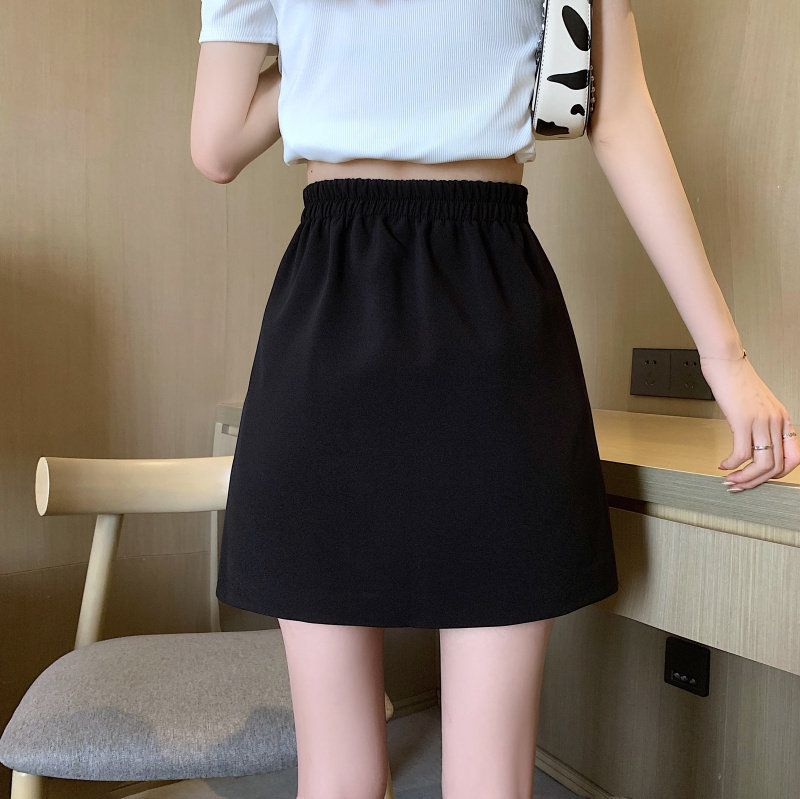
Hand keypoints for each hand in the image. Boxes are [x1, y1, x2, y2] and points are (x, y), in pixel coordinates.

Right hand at [699, 354, 799, 489]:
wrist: (726, 361)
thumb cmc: (736, 379)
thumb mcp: (756, 405)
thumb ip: (759, 423)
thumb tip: (751, 444)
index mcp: (782, 419)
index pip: (794, 458)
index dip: (777, 474)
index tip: (759, 478)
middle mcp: (776, 422)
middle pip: (777, 466)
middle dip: (756, 482)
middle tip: (740, 484)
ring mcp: (762, 422)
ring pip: (762, 464)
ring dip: (745, 478)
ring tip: (731, 479)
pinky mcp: (743, 421)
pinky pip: (742, 453)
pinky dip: (731, 464)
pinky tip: (723, 463)